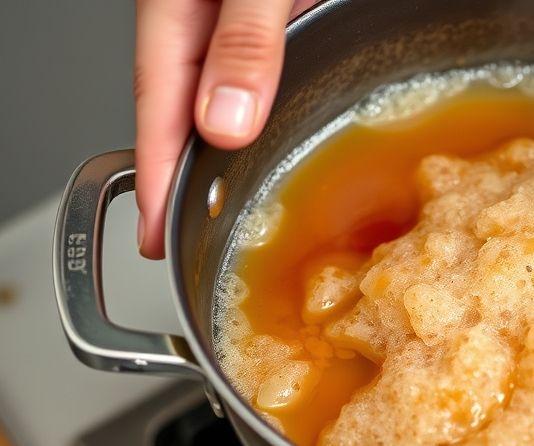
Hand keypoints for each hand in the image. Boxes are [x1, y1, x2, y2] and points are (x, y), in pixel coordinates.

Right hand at [134, 0, 318, 258]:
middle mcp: (205, 17)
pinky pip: (271, 76)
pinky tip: (276, 136)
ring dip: (231, 151)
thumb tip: (226, 120)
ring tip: (225, 205)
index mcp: (179, 8)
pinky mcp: (286, 12)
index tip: (157, 236)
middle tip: (184, 243)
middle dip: (187, 180)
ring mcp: (241, 19)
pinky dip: (272, 115)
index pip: (160, 108)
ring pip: (230, 98)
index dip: (160, 180)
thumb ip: (244, 40)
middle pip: (187, 112)